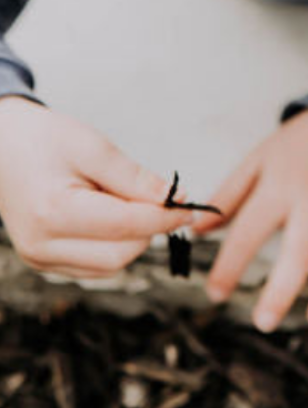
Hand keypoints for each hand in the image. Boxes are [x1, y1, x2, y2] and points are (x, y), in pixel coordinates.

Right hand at [0, 97, 191, 277]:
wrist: (1, 147)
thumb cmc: (44, 140)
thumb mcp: (93, 147)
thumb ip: (134, 177)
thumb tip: (174, 199)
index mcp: (53, 212)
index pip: (126, 226)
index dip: (165, 217)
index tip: (189, 205)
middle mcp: (42, 245)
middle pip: (122, 254)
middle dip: (148, 228)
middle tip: (154, 195)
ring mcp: (40, 259)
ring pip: (112, 265)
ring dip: (132, 237)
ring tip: (117, 198)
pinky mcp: (45, 262)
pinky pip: (97, 266)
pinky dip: (115, 244)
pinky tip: (107, 213)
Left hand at [195, 108, 307, 332]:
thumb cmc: (297, 147)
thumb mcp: (257, 161)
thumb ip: (228, 195)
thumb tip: (199, 230)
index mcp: (281, 187)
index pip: (249, 231)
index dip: (229, 265)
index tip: (215, 293)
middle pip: (299, 250)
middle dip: (282, 289)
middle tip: (264, 321)